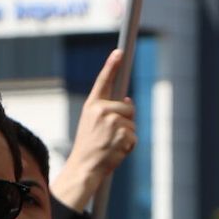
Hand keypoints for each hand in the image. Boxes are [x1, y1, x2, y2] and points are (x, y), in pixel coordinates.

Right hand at [51, 50, 135, 210]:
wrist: (84, 167)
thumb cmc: (89, 147)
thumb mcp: (92, 124)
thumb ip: (107, 110)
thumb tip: (128, 100)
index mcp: (92, 106)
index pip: (103, 81)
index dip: (112, 66)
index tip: (120, 52)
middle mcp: (101, 110)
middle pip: (128, 107)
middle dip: (126, 121)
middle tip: (111, 135)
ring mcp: (112, 122)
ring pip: (133, 124)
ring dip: (127, 136)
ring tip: (110, 145)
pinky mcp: (122, 135)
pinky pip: (134, 138)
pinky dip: (129, 147)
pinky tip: (115, 151)